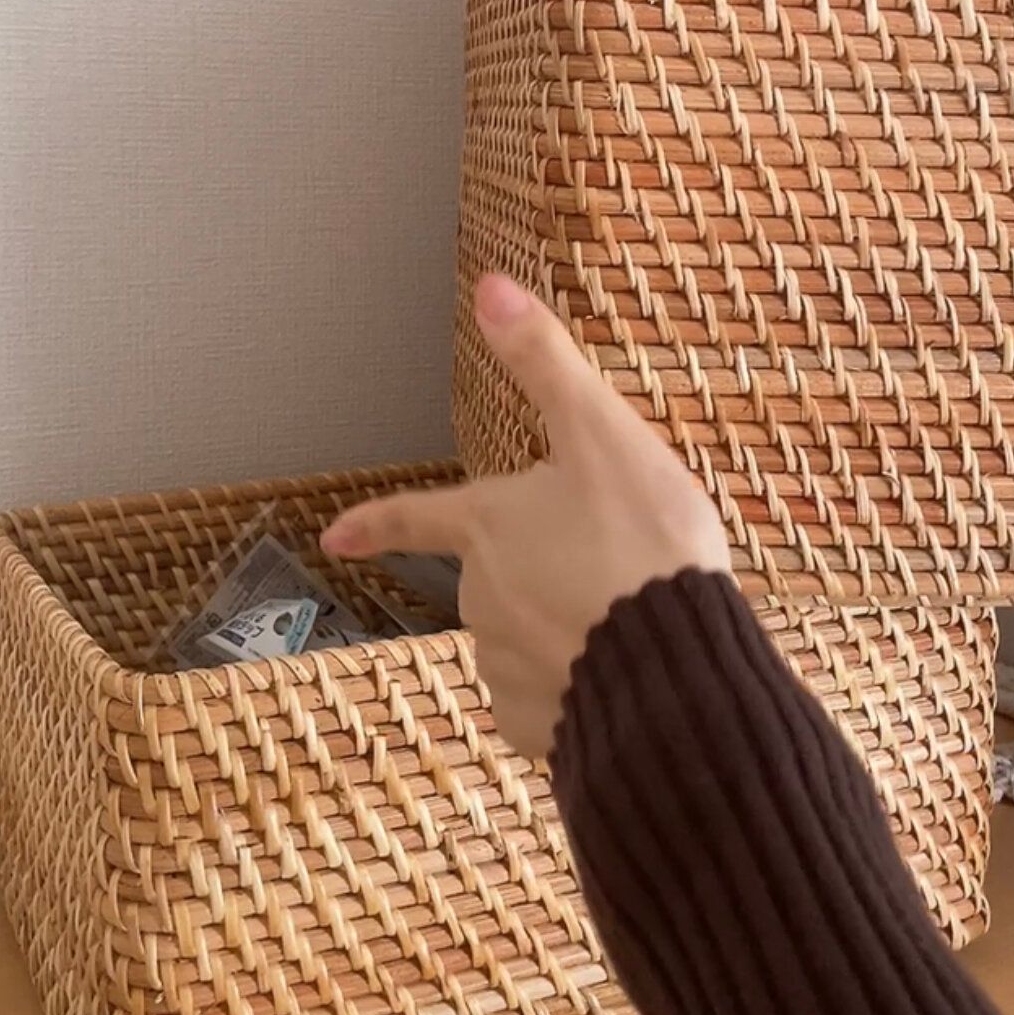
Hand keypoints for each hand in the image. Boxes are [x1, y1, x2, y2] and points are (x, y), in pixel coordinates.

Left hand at [320, 274, 729, 757]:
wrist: (677, 675)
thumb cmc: (644, 548)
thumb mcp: (604, 437)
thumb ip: (545, 363)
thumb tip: (491, 286)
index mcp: (490, 528)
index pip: (418, 519)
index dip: (378, 522)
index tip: (336, 537)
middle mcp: (482, 600)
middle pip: (499, 579)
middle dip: (545, 574)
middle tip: (615, 569)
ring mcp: (506, 669)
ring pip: (527, 641)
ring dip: (566, 632)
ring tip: (630, 622)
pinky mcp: (537, 728)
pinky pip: (551, 702)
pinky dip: (579, 687)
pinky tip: (622, 674)